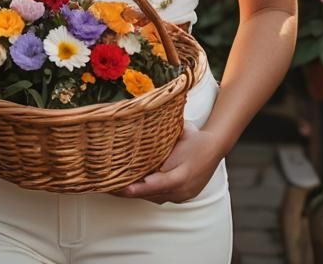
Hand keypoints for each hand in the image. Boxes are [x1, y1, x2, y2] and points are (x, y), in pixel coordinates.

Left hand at [110, 121, 224, 203]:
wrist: (214, 147)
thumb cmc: (194, 137)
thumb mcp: (179, 133)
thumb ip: (163, 137)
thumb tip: (143, 123)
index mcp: (181, 175)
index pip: (157, 184)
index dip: (140, 188)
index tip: (125, 188)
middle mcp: (182, 190)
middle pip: (152, 195)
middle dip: (130, 192)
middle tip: (108, 187)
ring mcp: (182, 195)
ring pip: (154, 198)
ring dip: (136, 193)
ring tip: (113, 187)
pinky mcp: (181, 196)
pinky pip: (159, 197)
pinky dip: (146, 192)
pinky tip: (131, 187)